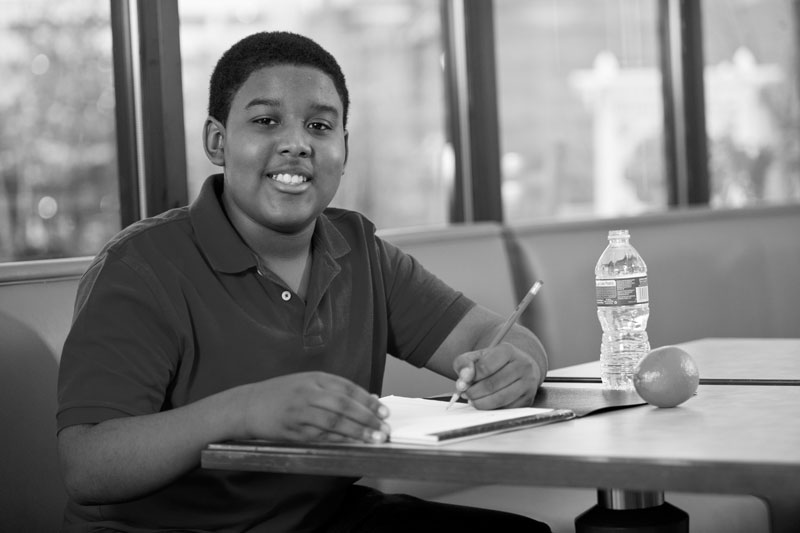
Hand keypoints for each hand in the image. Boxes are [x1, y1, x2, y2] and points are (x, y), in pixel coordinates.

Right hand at [242, 372, 388, 443]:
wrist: (247, 405)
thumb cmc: (281, 394)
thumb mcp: (307, 382)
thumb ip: (335, 390)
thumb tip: (368, 400)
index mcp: (315, 378)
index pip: (348, 388)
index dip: (368, 401)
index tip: (384, 412)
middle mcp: (308, 393)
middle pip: (344, 405)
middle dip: (367, 418)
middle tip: (384, 429)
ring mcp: (300, 412)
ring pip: (334, 422)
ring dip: (357, 432)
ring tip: (374, 439)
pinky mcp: (292, 430)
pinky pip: (320, 436)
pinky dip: (338, 440)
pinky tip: (351, 444)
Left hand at [453, 342, 541, 409]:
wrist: (517, 367)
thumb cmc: (493, 362)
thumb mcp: (476, 357)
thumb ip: (464, 364)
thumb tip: (462, 383)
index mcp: (508, 350)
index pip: (485, 367)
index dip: (471, 378)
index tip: (463, 383)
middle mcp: (522, 365)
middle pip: (492, 384)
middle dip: (474, 392)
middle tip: (465, 394)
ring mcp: (528, 383)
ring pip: (500, 399)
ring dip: (481, 403)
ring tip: (472, 400)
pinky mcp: (528, 399)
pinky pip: (507, 408)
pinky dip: (492, 409)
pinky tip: (485, 404)